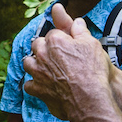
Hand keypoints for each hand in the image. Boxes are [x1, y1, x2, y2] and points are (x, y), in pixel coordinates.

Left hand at [23, 4, 114, 120]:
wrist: (89, 99)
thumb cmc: (93, 71)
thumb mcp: (92, 44)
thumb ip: (80, 31)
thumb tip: (77, 21)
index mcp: (55, 40)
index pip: (53, 33)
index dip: (61, 39)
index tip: (68, 45)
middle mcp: (42, 54)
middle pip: (37, 45)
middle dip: (44, 48)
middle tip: (57, 56)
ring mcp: (37, 72)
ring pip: (28, 63)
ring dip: (35, 64)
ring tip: (46, 69)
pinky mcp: (37, 89)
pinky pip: (29, 85)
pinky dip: (35, 85)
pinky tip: (44, 86)